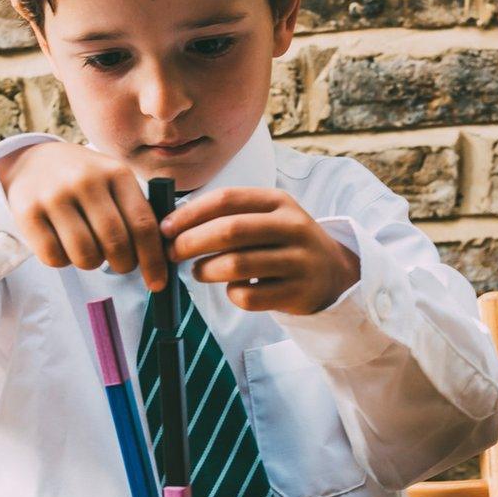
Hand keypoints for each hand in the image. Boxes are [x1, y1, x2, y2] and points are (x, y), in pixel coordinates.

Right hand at [0, 141, 167, 290]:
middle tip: (121, 264)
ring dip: (92, 263)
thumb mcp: (114, 181)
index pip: (143, 225)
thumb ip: (136, 211)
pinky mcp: (27, 212)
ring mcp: (54, 195)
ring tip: (90, 250)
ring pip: (85, 255)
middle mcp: (86, 181)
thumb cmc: (85, 180)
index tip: (157, 283)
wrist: (32, 161)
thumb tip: (161, 257)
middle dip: (124, 264)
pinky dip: (64, 261)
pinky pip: (54, 257)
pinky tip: (64, 245)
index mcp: (117, 173)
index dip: (153, 260)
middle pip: (116, 244)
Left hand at [161, 187, 359, 314]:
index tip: (165, 228)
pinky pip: (250, 297)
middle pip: (230, 231)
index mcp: (279, 201)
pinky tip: (231, 289)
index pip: (226, 199)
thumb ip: (229, 214)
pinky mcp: (298, 293)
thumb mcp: (267, 217)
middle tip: (172, 253)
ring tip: (198, 271)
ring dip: (206, 270)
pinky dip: (231, 294)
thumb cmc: (283, 242)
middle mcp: (292, 227)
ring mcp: (298, 261)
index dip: (189, 214)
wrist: (332, 273)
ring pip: (237, 265)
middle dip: (191, 242)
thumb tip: (172, 222)